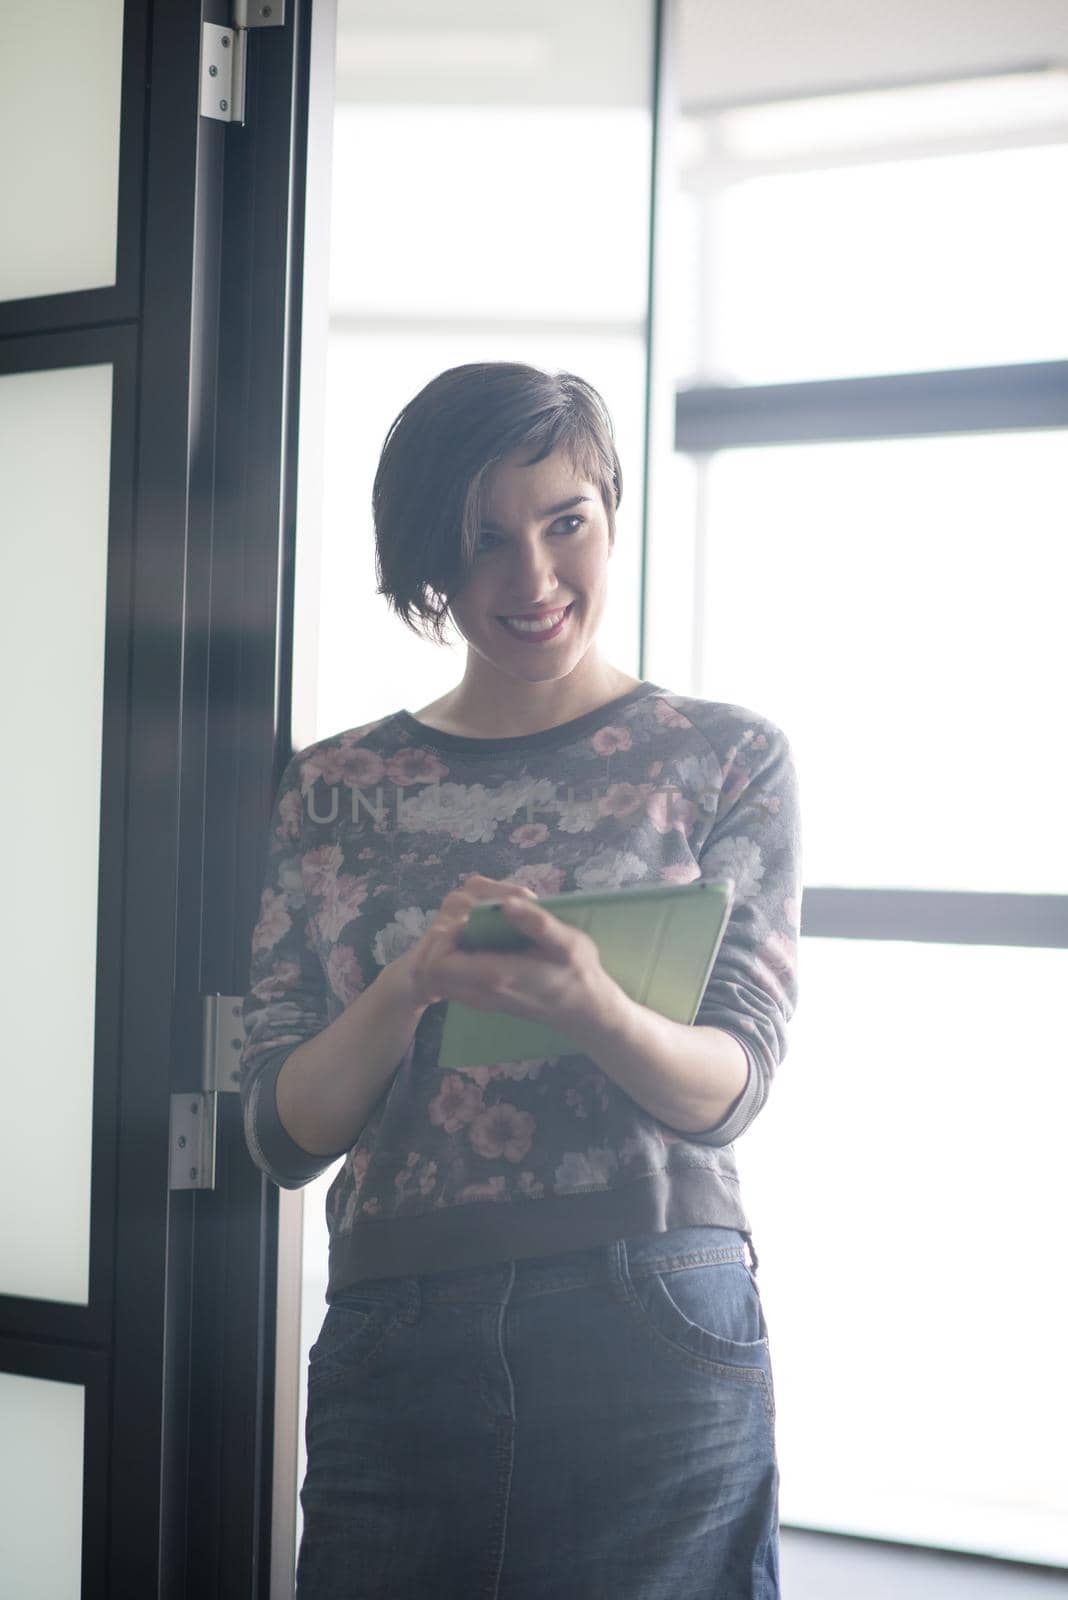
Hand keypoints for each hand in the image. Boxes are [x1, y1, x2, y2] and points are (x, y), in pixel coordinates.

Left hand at [400, 873, 612, 1035]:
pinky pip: (452, 980)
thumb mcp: (569, 943)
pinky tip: (484, 943)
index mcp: (495, 975)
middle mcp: (480, 991)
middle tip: (471, 920)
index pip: (439, 962)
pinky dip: (456, 959)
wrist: (584, 1009)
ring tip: (477, 929)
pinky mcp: (483, 998)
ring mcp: (479, 998)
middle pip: (432, 969)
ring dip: (449, 948)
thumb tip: (507, 903)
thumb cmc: (578, 973)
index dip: (445, 935)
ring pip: (439, 975)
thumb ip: (538, 924)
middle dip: (444, 939)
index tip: (471, 919)